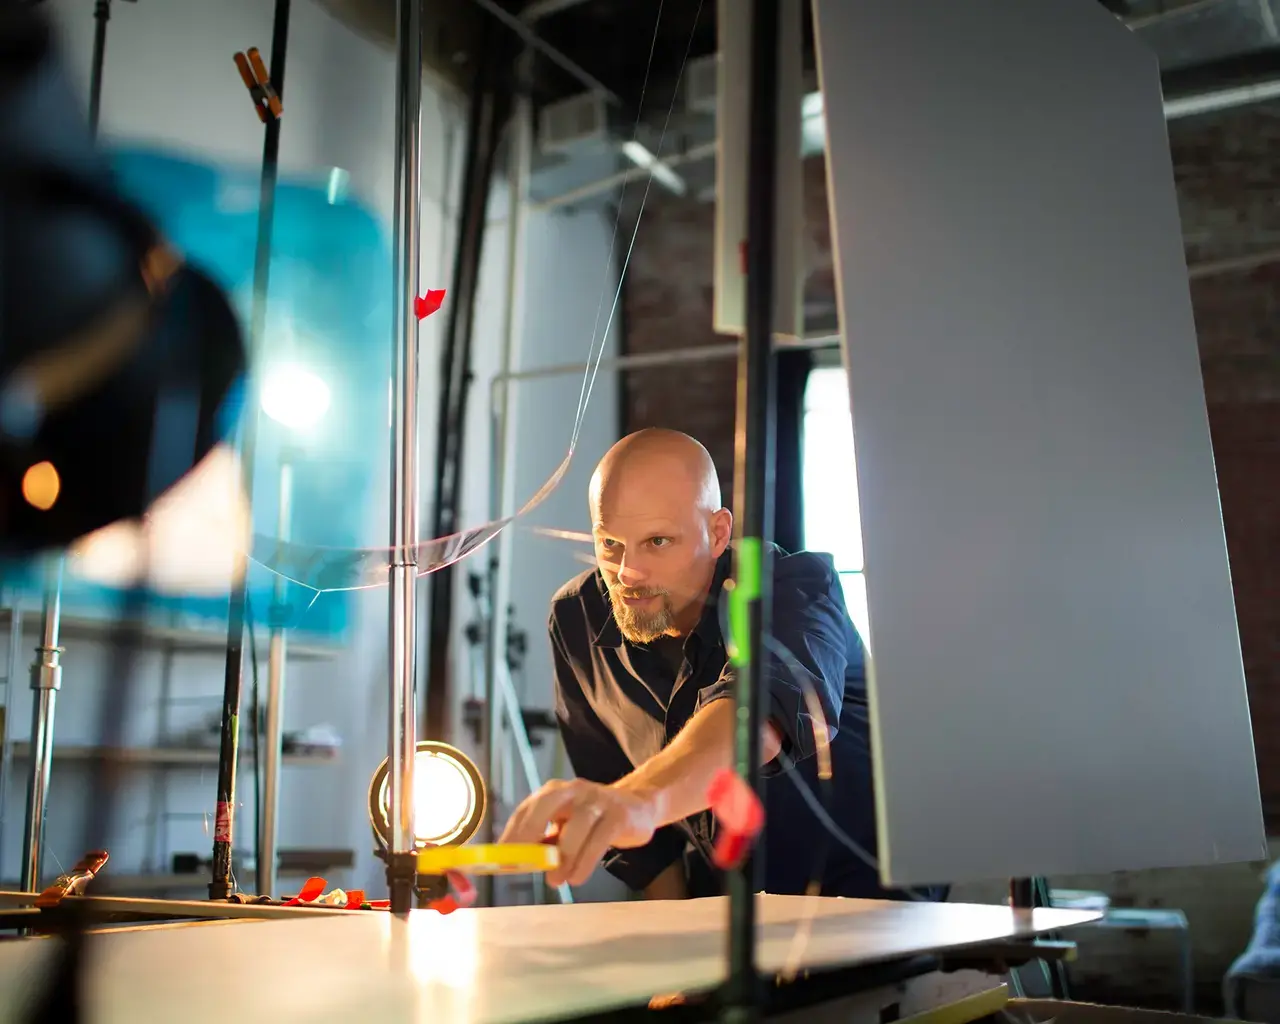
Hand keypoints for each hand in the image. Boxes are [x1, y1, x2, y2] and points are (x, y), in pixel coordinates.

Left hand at [499, 778, 664, 886]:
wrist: (639, 806)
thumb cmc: (593, 820)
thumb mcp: (566, 827)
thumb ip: (545, 842)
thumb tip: (517, 864)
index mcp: (554, 792)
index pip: (527, 809)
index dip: (511, 833)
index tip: (498, 857)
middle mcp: (573, 790)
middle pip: (545, 805)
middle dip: (529, 832)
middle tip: (520, 862)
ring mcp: (597, 800)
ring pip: (576, 826)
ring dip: (563, 857)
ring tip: (555, 881)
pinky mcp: (618, 815)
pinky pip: (599, 839)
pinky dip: (585, 861)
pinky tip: (577, 877)